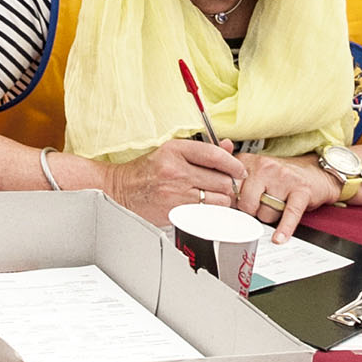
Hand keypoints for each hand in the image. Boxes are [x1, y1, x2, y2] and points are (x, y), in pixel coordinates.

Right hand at [98, 138, 249, 224]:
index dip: (233, 163)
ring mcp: (176, 193)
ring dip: (220, 200)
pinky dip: (211, 212)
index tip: (239, 169)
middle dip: (226, 184)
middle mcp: (176, 171)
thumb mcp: (171, 152)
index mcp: (174, 150)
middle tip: (221, 185)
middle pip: (222, 180)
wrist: (121, 191)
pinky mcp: (177, 212)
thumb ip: (202, 150)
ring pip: (219, 200)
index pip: (214, 155)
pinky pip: (209, 214)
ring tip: (210, 196)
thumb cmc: (146, 171)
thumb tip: (228, 146)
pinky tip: (202, 207)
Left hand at [231, 154, 342, 240]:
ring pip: (265, 212)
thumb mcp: (252, 171)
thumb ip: (232, 180)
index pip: (228, 188)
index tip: (232, 206)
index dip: (230, 202)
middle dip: (251, 212)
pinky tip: (279, 238)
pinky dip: (284, 228)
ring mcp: (283, 178)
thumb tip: (215, 196)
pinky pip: (290, 214)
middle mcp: (264, 166)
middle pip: (245, 203)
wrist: (314, 171)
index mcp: (248, 161)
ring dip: (270, 216)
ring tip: (276, 205)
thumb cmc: (280, 176)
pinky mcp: (301, 190)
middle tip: (259, 206)